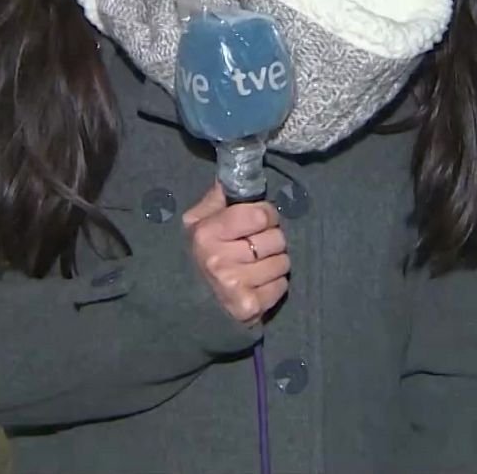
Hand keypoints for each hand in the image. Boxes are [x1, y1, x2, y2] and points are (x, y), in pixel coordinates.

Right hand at [181, 184, 288, 323]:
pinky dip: (275, 285)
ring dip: (275, 264)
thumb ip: (219, 196)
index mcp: (207, 232)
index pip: (260, 215)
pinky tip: (258, 284)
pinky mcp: (247, 307)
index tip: (260, 222)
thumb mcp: (201, 221)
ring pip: (282, 263)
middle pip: (276, 239)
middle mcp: (218, 259)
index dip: (266, 216)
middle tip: (257, 247)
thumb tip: (234, 170)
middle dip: (272, 241)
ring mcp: (233, 285)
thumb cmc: (204, 253)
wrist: (194, 302)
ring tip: (258, 266)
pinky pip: (281, 286)